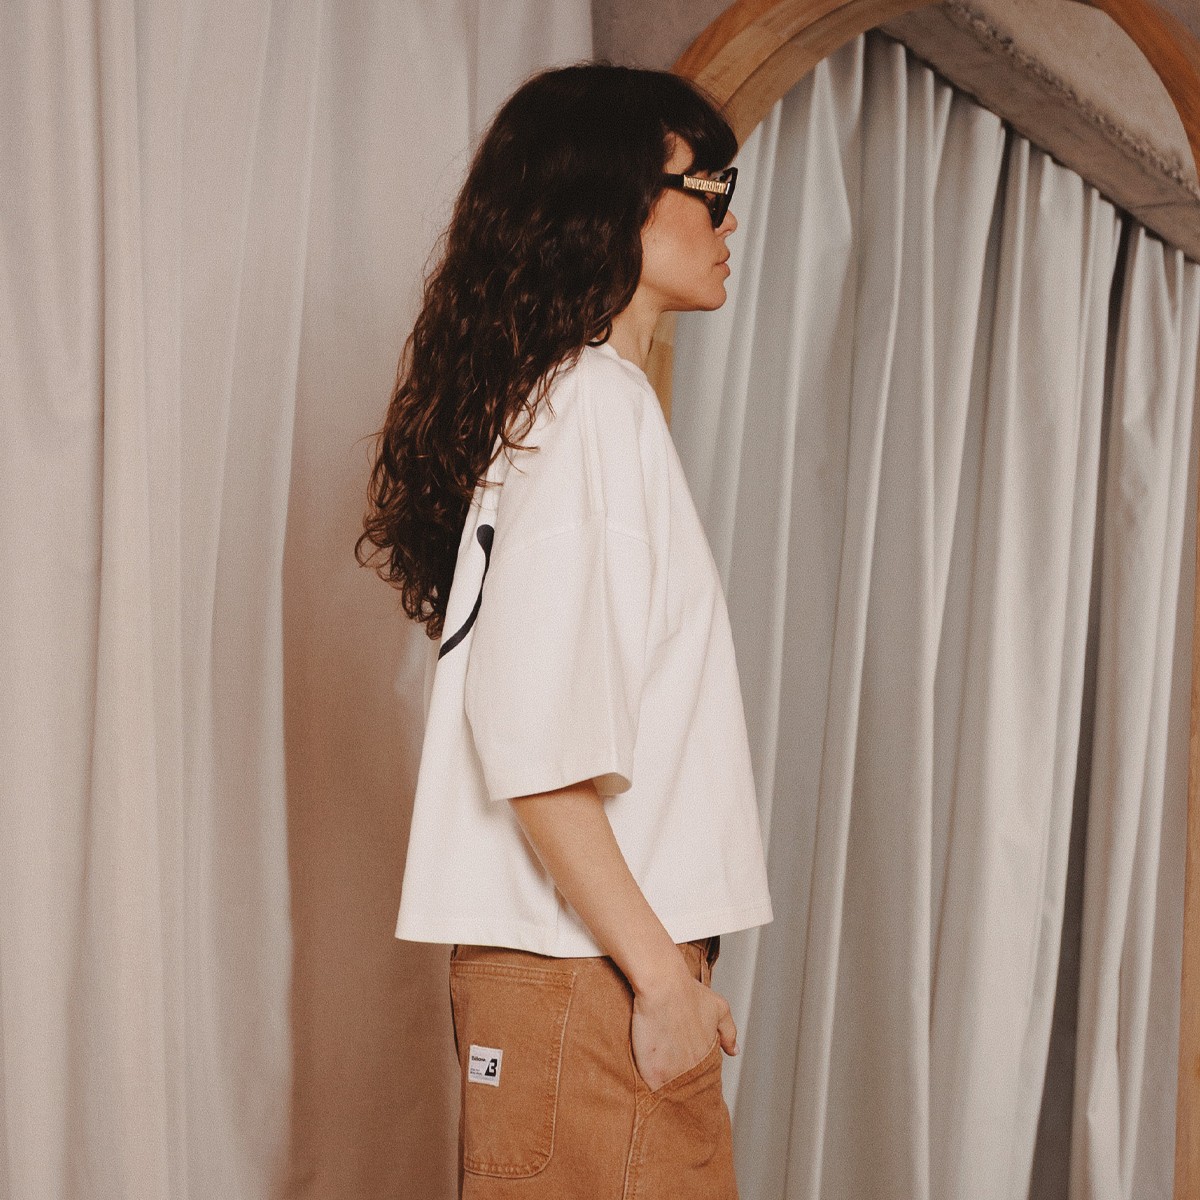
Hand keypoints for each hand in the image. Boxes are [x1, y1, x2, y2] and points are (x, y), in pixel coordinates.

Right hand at [629, 956, 737, 1090]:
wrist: (662, 986)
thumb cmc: (688, 992)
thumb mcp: (718, 1008)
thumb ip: (728, 1032)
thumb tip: (734, 1051)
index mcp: (707, 1057)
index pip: (703, 1076)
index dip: (693, 1071)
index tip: (684, 1067)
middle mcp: (693, 1070)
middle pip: (686, 1086)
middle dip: (679, 1082)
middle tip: (667, 1069)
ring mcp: (673, 1074)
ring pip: (669, 1090)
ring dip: (664, 1085)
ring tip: (655, 1073)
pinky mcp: (653, 1074)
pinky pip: (650, 1089)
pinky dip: (648, 1084)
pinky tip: (644, 1075)